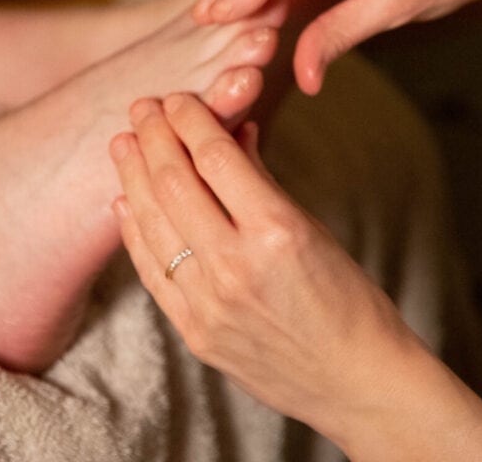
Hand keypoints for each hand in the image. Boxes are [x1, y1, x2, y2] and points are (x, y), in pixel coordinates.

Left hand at [108, 92, 427, 440]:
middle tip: (142, 108)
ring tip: (123, 144)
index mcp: (277, 233)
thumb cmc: (350, 302)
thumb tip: (233, 131)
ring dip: (133, 177)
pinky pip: (152, 272)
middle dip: (152, 138)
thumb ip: (263, 181)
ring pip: (152, 224)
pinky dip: (134, 231)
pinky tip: (125, 201)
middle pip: (174, 184)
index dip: (189, 119)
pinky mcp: (194, 334)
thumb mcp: (314, 229)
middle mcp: (236, 267)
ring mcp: (209, 305)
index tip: (177, 98)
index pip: (215, 158)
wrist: (358, 383)